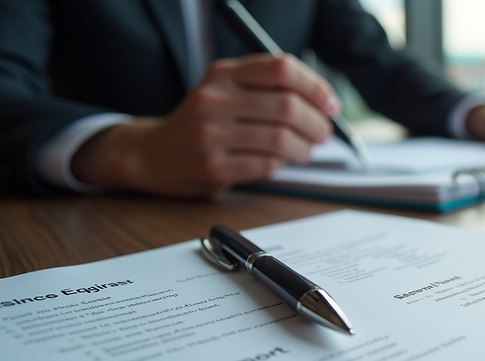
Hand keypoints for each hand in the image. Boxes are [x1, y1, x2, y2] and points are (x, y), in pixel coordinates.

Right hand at [71, 54, 339, 195]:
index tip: (331, 104)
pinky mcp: (213, 167)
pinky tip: (279, 162)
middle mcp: (215, 99)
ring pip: (282, 140)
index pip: (282, 69)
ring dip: (304, 149)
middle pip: (288, 107)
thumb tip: (323, 102)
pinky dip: (282, 165)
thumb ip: (267, 87)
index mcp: (223, 73)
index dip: (316, 87)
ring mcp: (211, 134)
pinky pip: (266, 165)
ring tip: (304, 151)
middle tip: (323, 133)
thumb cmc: (203, 121)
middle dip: (316, 123)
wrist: (154, 153)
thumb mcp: (226, 89)